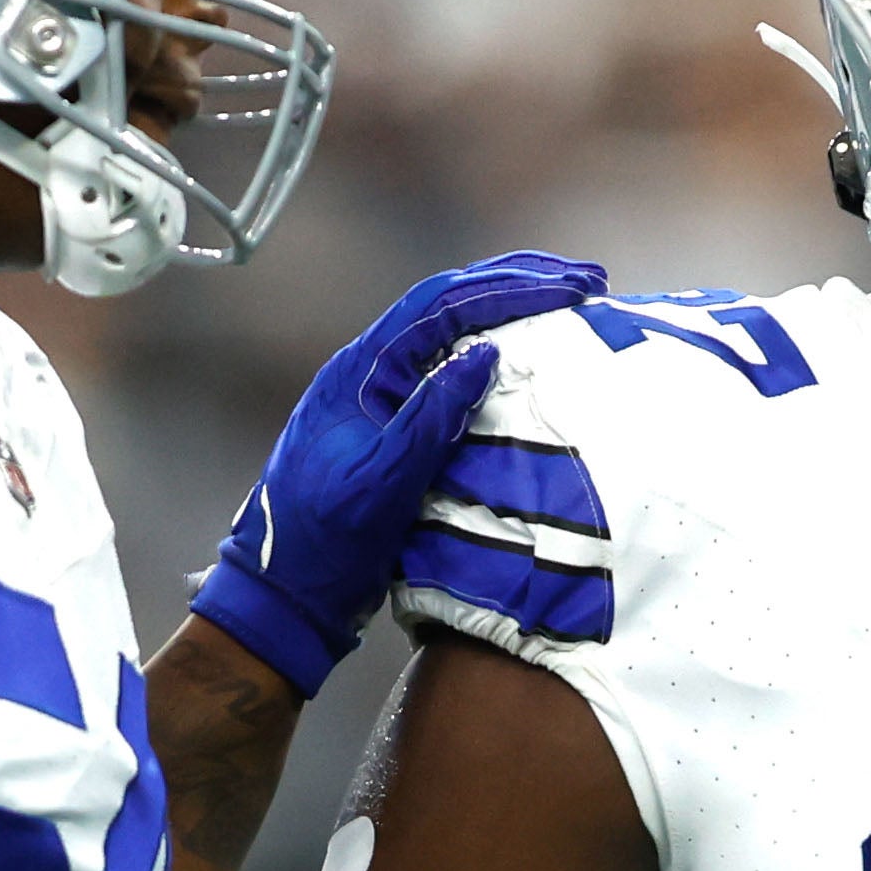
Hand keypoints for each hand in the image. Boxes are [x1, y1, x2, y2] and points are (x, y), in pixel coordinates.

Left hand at [188, 250, 608, 692]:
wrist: (286, 592)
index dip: (509, 286)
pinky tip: (526, 361)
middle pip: (449, 305)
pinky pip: (449, 374)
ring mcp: (383, 399)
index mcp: (362, 372)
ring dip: (508, 313)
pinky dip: (493, 356)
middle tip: (584, 279)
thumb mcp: (381, 482)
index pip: (442, 305)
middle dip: (516, 284)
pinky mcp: (395, 428)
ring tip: (564, 303)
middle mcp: (372, 372)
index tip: (570, 283)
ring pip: (451, 335)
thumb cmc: (324, 541)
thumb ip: (431, 416)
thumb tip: (485, 353)